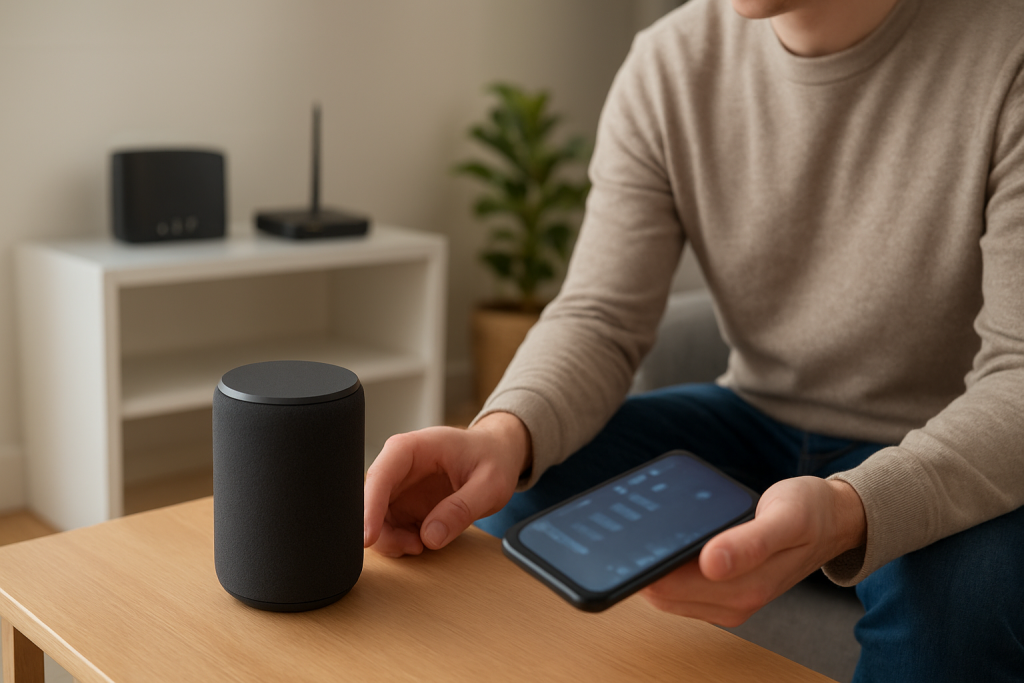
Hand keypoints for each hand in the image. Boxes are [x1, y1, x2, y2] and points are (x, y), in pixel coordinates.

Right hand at [363, 412, 531, 556]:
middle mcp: (398, 467)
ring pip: (375, 519)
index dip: (369, 507)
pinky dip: (399, 542)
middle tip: (411, 546)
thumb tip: (431, 536)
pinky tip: (421, 543)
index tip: (368, 536)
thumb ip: (462, 508)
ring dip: (390, 540)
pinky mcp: (404, 506)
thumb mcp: (489, 484)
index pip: (380, 475)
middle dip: (381, 531)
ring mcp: (399, 487)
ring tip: (421, 545)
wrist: (496, 455)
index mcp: (413, 448)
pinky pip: (389, 528)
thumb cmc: (492, 458)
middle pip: (369, 501)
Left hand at [639, 477, 865, 626]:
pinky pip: (680, 585)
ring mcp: (727, 600)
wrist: (834, 519)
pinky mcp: (724, 590)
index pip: (671, 588)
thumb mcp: (785, 519)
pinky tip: (664, 540)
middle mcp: (733, 603)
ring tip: (644, 532)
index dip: (645, 565)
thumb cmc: (810, 513)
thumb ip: (750, 543)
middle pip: (662, 593)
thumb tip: (711, 563)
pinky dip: (667, 564)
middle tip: (628, 529)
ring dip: (652, 565)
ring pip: (667, 592)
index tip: (628, 539)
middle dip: (643, 564)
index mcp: (745, 589)